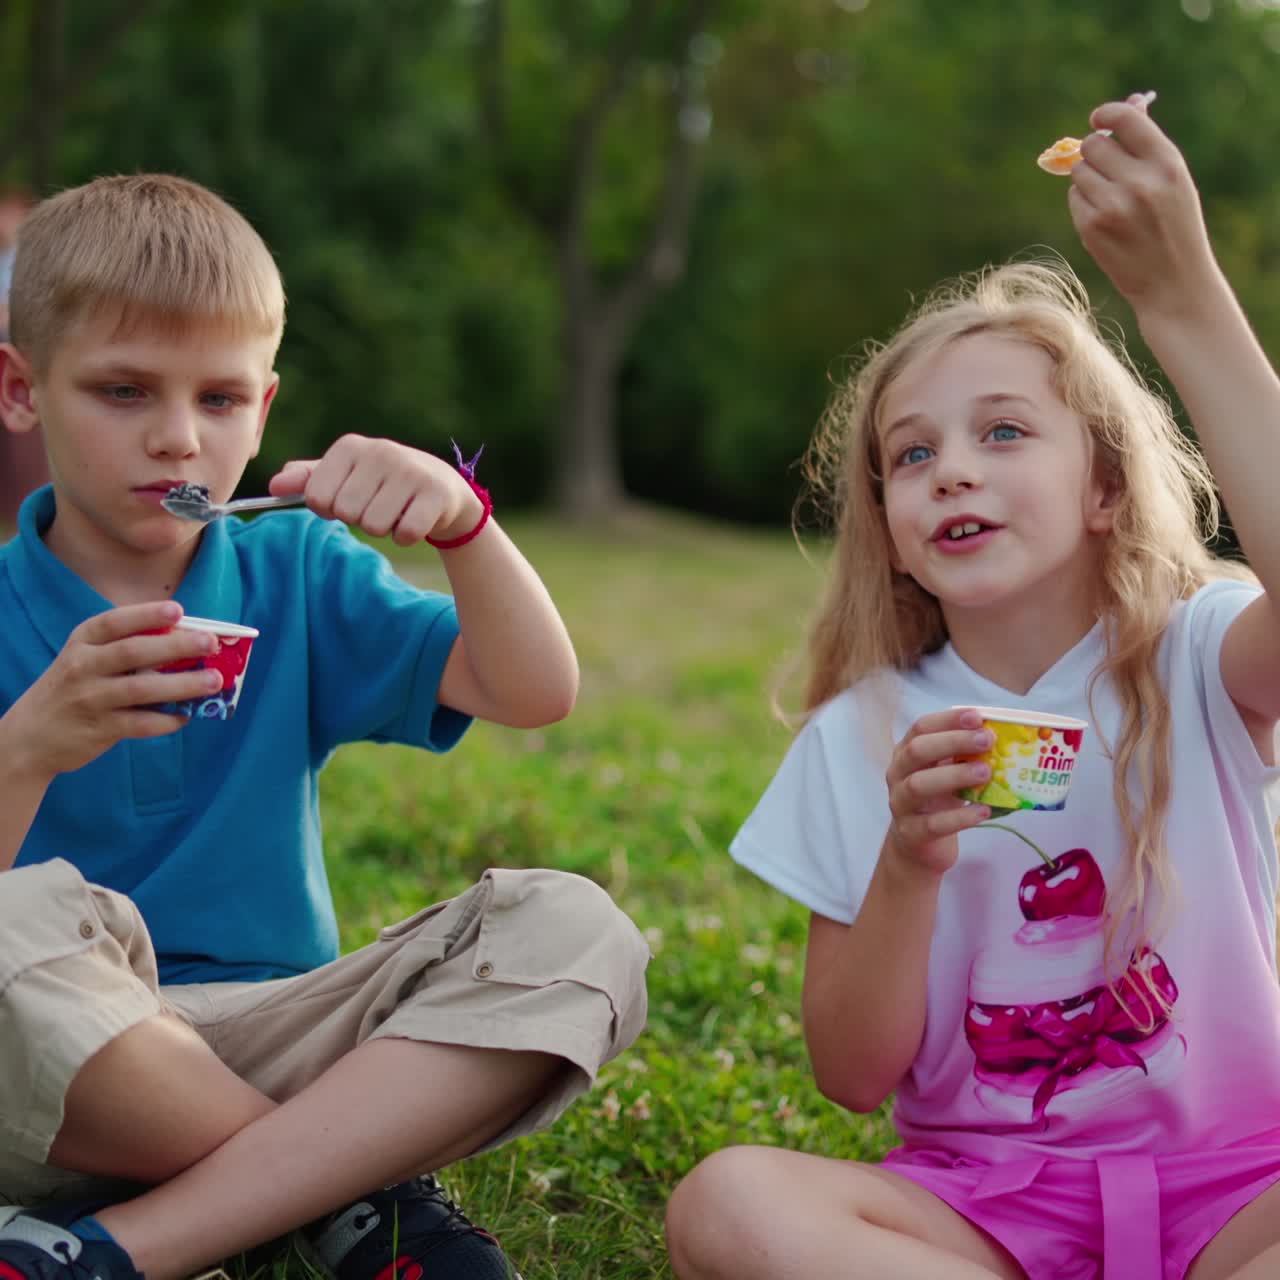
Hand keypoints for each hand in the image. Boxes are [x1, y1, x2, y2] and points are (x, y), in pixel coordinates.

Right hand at [1, 602, 224, 780]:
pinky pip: (140, 724)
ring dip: (182, 684)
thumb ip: (123, 649)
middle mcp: (83, 666)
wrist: (29, 737)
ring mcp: (90, 699)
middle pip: (133, 652)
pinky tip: (187, 715)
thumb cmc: (72, 689)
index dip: (147, 615)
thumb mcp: (84, 660)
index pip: (114, 622)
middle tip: (210, 643)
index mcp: (82, 642)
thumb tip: (186, 641)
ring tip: (214, 681)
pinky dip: (167, 720)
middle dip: (176, 646)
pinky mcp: (99, 729)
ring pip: (141, 689)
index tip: (178, 610)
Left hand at [269, 435, 482, 546]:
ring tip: (396, 511)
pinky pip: (405, 533)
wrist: (441, 487)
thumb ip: (310, 481)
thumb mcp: (344, 477)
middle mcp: (380, 451)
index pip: (317, 498)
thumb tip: (274, 485)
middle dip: (359, 519)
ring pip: (375, 525)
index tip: (348, 500)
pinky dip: (407, 536)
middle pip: (347, 513)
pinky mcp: (436, 493)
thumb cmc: (381, 484)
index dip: (330, 509)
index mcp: (350, 447)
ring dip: (384, 529)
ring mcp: (410, 471)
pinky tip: (415, 519)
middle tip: (377, 506)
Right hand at [883, 708, 993, 877]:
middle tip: (986, 740)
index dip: (948, 720)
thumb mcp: (946, 773)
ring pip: (918, 785)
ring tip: (986, 773)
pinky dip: (960, 817)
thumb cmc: (937, 801)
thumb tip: (998, 736)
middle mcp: (897, 774)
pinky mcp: (910, 833)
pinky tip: (983, 811)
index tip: (977, 717)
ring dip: (954, 776)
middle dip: (953, 742)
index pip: (921, 728)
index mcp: (906, 753)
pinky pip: (932, 824)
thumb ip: (962, 756)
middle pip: (917, 751)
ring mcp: (900, 804)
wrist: (917, 845)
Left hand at [1068, 93, 1219, 311]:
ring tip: (1112, 197)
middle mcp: (1140, 182)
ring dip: (1088, 178)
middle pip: (1092, 144)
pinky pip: (1074, 197)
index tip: (1098, 119)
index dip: (1106, 115)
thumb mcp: (1173, 180)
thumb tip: (1131, 103)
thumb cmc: (1174, 224)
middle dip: (1095, 152)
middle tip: (1109, 168)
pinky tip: (1105, 218)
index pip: (1125, 119)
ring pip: (1079, 170)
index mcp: (1167, 163)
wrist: (1173, 283)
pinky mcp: (1091, 228)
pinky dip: (1083, 202)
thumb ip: (1148, 143)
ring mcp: (1113, 206)